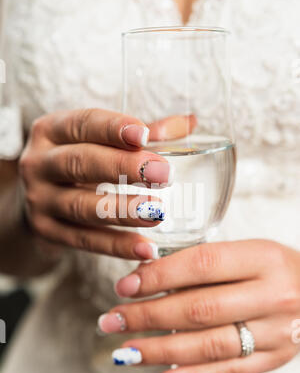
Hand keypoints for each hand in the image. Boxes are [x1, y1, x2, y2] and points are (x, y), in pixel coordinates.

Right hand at [19, 109, 195, 258]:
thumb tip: (188, 124)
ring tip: (158, 212)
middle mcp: (39, 163)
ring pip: (82, 206)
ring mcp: (40, 200)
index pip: (83, 124)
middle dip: (124, 167)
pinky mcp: (48, 231)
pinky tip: (146, 249)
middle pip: (81, 162)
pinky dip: (117, 246)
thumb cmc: (79, 164)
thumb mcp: (99, 142)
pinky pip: (85, 240)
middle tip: (164, 174)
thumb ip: (141, 134)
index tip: (144, 135)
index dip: (113, 128)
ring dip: (123, 210)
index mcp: (51, 130)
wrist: (40, 200)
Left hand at [99, 240, 299, 372]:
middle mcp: (271, 295)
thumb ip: (204, 263)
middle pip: (199, 308)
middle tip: (113, 319)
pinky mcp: (274, 360)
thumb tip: (147, 277)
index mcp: (263, 258)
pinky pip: (228, 372)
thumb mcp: (248, 252)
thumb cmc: (276, 269)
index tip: (127, 285)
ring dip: (160, 350)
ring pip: (209, 345)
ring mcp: (275, 332)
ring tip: (126, 350)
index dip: (159, 276)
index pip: (202, 265)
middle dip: (148, 315)